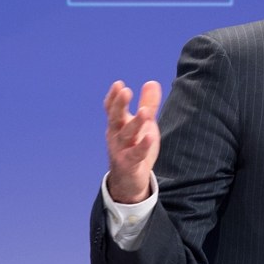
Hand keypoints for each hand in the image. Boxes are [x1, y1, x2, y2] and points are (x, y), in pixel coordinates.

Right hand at [104, 80, 161, 203]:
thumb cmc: (135, 147)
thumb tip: (152, 82)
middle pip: (115, 118)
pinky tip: (150, 137)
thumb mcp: (143, 125)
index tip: (118, 84)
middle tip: (125, 91)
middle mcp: (116, 136)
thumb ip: (147, 104)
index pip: (112, 109)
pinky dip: (142, 146)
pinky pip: (136, 154)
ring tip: (144, 111)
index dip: (114, 97)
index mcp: (117, 125)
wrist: (128, 180)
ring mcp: (121, 150)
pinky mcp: (129, 164)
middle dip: (119, 104)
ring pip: (127, 135)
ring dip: (135, 122)